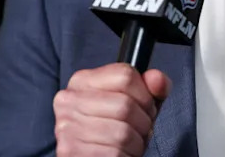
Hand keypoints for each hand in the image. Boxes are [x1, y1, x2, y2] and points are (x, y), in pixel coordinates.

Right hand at [53, 63, 171, 156]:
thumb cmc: (112, 133)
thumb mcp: (134, 105)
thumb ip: (149, 89)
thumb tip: (157, 80)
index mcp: (82, 81)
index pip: (125, 75)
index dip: (145, 95)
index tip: (144, 107)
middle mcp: (69, 101)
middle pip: (125, 105)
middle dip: (143, 123)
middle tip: (138, 131)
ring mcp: (67, 127)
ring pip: (122, 133)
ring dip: (136, 144)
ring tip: (128, 145)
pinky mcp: (71, 152)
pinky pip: (114, 153)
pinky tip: (118, 155)